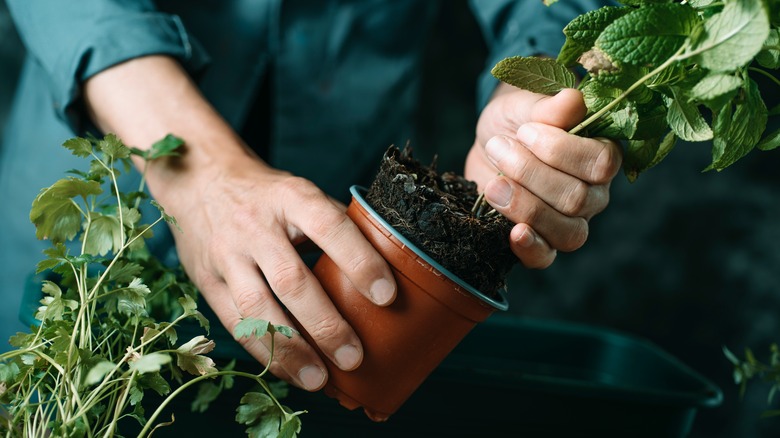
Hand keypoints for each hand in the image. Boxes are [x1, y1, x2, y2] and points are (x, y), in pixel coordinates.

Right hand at [83, 56, 396, 390]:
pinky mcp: (206, 280)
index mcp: (290, 197)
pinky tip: (289, 372)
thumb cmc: (268, 195)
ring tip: (320, 380)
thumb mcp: (301, 193)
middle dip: (325, 324)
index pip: (330, 226)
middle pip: (291, 280)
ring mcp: (226, 254)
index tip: (387, 296)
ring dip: (290, 350)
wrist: (200, 179)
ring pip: (258, 309)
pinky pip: (235, 323)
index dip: (360, 261)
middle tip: (355, 357)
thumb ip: (335, 225)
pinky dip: (263, 352)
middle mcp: (255, 226)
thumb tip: (384, 266)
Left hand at [465, 85, 621, 268]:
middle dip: (530, 173)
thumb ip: (547, 107)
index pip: (600, 163)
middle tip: (499, 148)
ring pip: (568, 232)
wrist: (492, 143)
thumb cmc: (517, 120)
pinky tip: (513, 233)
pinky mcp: (542, 242)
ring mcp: (571, 222)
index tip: (524, 131)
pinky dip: (530, 249)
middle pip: (577, 199)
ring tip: (494, 184)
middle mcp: (595, 194)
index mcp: (602, 156)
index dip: (559, 149)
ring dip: (526, 207)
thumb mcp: (524, 105)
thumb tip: (572, 100)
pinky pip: (546, 258)